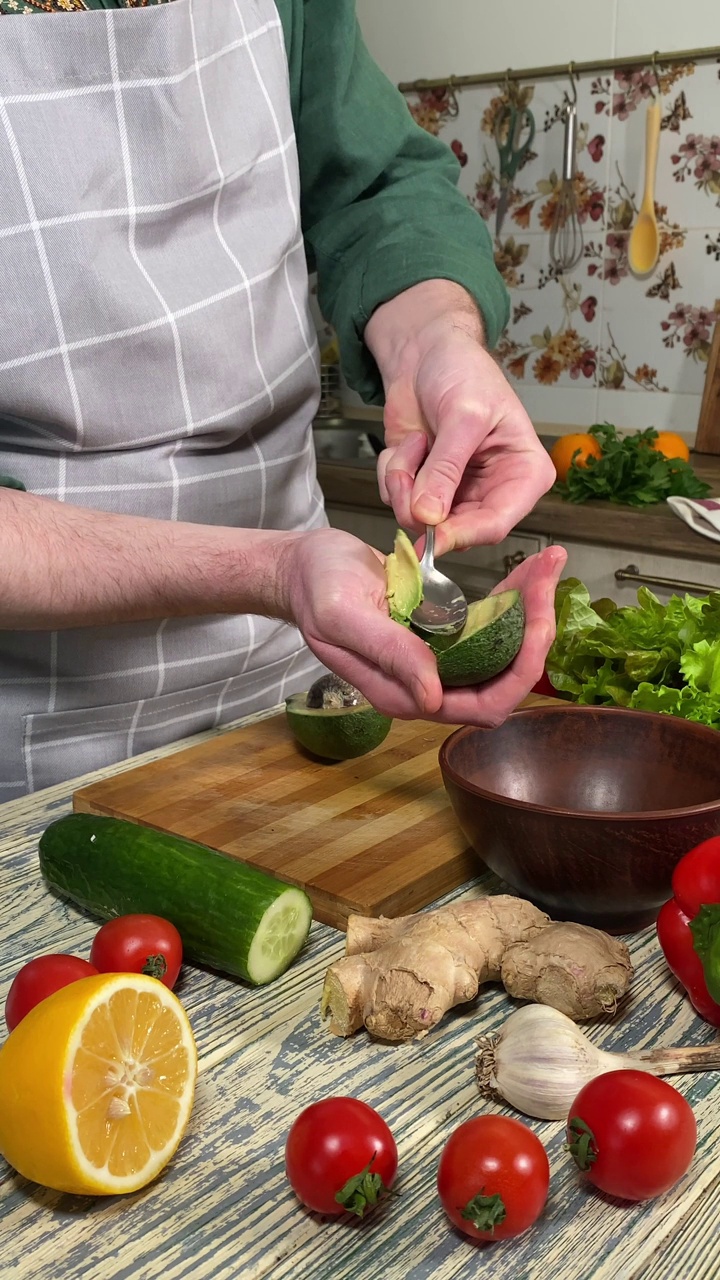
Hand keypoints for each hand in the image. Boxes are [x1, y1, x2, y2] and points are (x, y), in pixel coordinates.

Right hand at [283, 527, 565, 724]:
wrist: (301, 568)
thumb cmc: (315, 588)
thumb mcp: (343, 616)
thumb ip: (387, 654)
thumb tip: (432, 696)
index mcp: (404, 694)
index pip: (484, 705)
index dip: (521, 667)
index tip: (537, 616)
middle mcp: (427, 686)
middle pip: (505, 681)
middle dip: (536, 633)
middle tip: (548, 576)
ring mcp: (436, 662)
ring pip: (503, 654)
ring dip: (530, 613)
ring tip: (544, 566)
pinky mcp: (441, 636)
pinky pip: (489, 629)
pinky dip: (512, 602)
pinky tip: (523, 574)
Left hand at [365, 281, 556, 554]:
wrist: (427, 352)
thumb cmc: (463, 371)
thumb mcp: (462, 416)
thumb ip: (446, 468)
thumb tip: (430, 515)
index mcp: (524, 474)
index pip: (497, 522)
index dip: (463, 534)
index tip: (432, 536)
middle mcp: (493, 490)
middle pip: (456, 530)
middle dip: (422, 503)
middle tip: (408, 473)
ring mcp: (457, 493)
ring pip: (420, 519)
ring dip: (404, 482)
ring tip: (416, 442)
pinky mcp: (425, 488)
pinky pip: (398, 502)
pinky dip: (393, 474)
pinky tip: (410, 444)